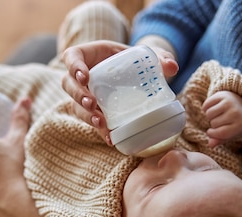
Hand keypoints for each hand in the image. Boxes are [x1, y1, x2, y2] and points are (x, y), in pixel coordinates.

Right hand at [61, 40, 178, 144]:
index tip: (84, 76)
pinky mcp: (92, 112)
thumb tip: (172, 67)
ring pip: (75, 106)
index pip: (71, 58)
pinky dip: (100, 131)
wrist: (132, 73)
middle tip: (93, 103)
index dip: (74, 67)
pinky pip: (90, 122)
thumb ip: (158, 57)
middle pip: (68, 85)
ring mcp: (83, 95)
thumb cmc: (130, 59)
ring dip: (86, 115)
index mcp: (87, 56)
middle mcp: (80, 77)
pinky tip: (110, 138)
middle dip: (78, 95)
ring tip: (100, 122)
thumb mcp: (143, 54)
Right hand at [202, 91, 241, 147]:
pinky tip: (213, 108)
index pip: (220, 133)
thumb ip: (220, 140)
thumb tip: (210, 145)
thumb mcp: (231, 133)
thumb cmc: (235, 122)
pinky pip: (206, 104)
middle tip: (220, 120)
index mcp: (240, 125)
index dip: (212, 134)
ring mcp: (229, 102)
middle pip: (213, 123)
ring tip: (217, 115)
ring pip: (209, 114)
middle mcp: (236, 113)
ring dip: (210, 116)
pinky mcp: (222, 95)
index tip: (211, 132)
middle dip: (214, 123)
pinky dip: (206, 107)